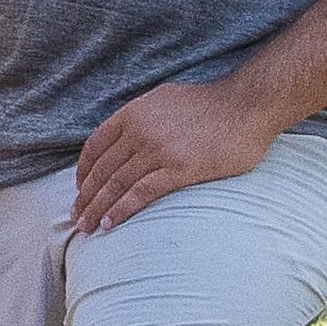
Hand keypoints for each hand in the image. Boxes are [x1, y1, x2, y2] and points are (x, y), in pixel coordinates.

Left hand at [67, 76, 273, 237]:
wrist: (249, 104)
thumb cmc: (213, 104)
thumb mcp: (165, 99)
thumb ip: (143, 116)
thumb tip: (128, 134)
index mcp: (134, 113)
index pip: (96, 146)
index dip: (83, 171)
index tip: (79, 189)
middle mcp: (140, 130)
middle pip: (103, 169)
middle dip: (85, 196)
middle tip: (77, 217)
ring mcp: (159, 150)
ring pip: (117, 184)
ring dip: (98, 208)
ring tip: (87, 226)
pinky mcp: (179, 169)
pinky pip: (140, 193)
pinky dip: (121, 210)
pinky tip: (110, 224)